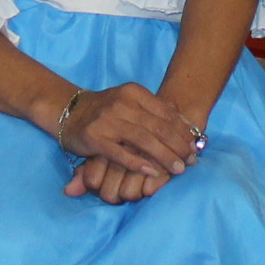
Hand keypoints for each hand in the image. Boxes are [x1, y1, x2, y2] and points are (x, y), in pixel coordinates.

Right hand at [57, 80, 199, 198]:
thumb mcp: (130, 101)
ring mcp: (107, 121)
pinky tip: (151, 172)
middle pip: (158, 127)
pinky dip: (137, 163)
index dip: (183, 132)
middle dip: (178, 147)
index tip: (195, 147)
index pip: (166, 113)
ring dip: (164, 156)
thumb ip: (155, 110)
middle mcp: (122, 103)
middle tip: (190, 162)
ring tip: (177, 169)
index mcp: (134, 92)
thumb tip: (187, 125)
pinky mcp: (94, 138)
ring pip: (143, 140)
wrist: (69, 111)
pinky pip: (120, 153)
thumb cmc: (107, 109)